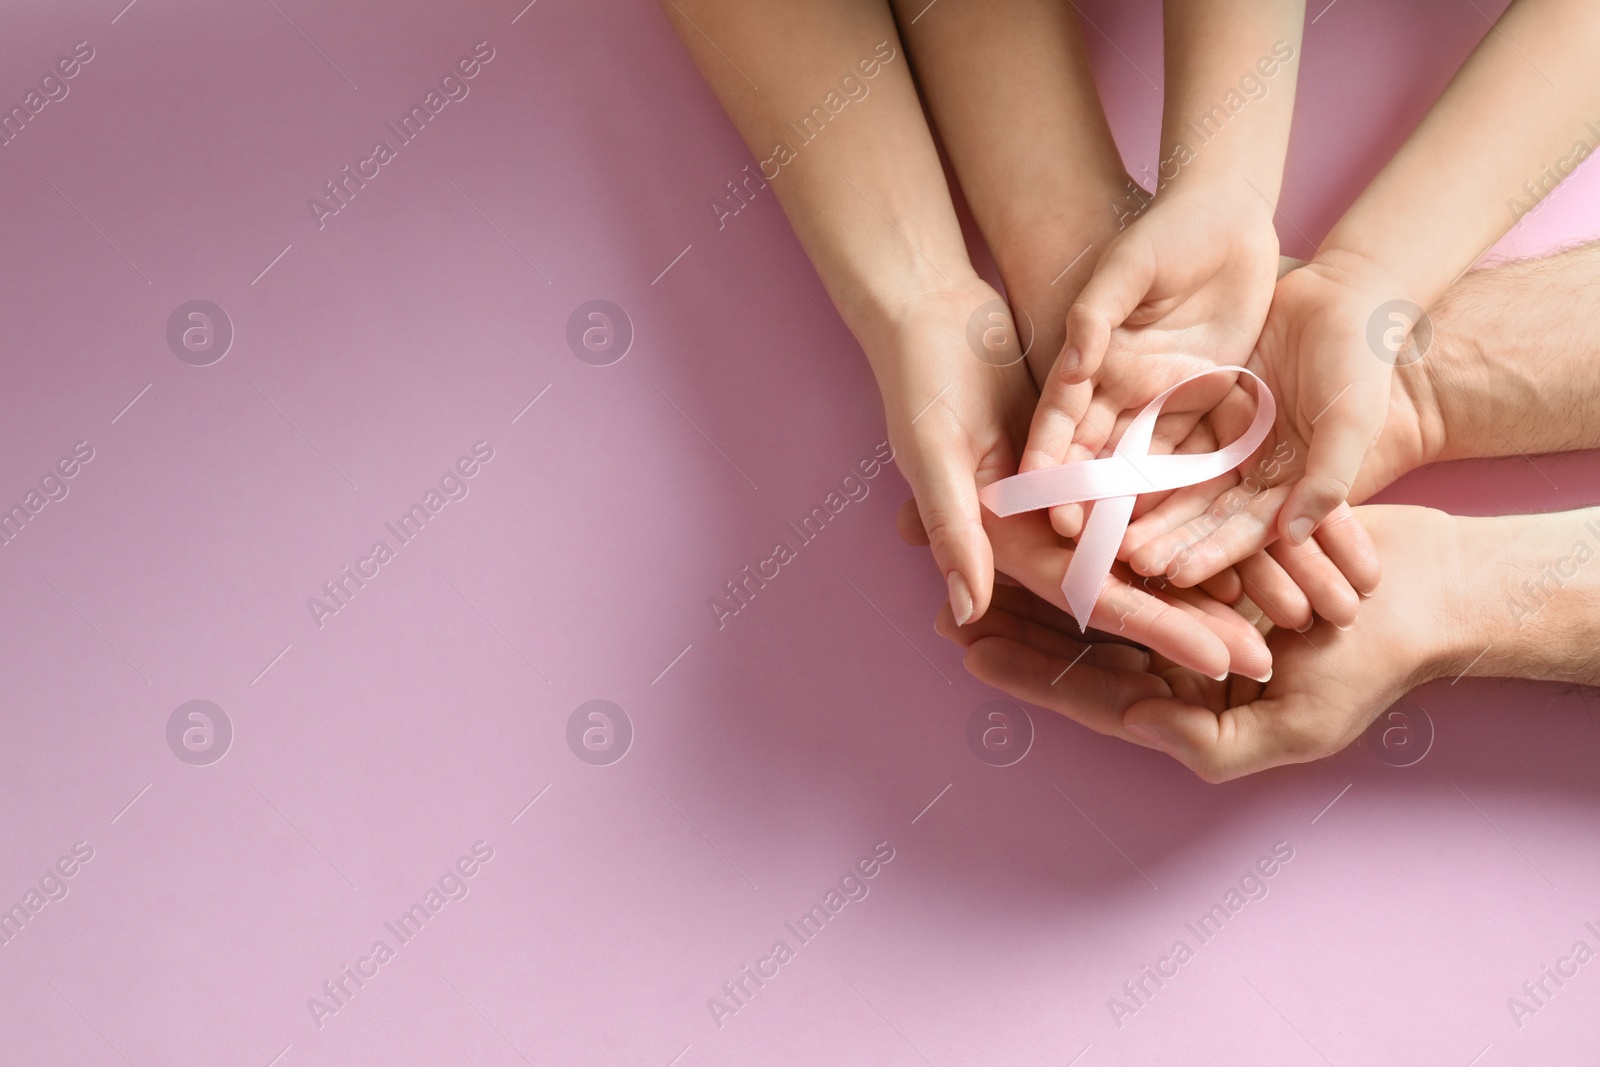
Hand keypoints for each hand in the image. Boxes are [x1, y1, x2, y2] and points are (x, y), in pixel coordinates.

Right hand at [871, 274, 1270, 679]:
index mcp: (1008, 538)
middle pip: (1133, 582)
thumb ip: (953, 527)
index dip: (1158, 628)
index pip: (1093, 592)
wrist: (928, 313)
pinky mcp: (1098, 451)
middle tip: (1267, 659)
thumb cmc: (921, 378)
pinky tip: (1255, 529)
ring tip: (1278, 608)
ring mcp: (1075, 493)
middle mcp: (1046, 528)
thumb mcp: (935, 449)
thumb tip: (967, 611)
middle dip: (1198, 621)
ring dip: (1210, 573)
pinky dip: (1199, 509)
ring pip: (1153, 541)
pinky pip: (1156, 488)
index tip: (1220, 663)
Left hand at [946, 505, 1474, 781]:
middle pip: (1074, 634)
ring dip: (1041, 563)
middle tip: (947, 588)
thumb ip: (1206, 738)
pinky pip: (1135, 533)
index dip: (1025, 672)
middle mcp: (1170, 646)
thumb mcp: (1294, 724)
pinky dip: (1094, 520)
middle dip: (1013, 614)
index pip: (1084, 688)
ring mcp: (1183, 593)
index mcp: (1179, 696)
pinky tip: (1051, 495)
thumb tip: (1130, 723)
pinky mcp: (1202, 541)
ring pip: (1093, 580)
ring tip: (983, 537)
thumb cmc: (1373, 670)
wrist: (1432, 596)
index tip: (965, 647)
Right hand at [1022, 182, 1281, 538]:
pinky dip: (1192, 489)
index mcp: (1089, 363)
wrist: (1230, 216)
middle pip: (1099, 459)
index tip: (1040, 498)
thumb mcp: (1125, 266)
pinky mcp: (1209, 400)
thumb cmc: (1168, 232)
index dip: (1051, 460)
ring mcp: (1164, 401)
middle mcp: (1119, 393)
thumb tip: (1072, 362)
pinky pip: (1199, 452)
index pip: (1061, 424)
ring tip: (1141, 554)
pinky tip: (1194, 526)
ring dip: (1140, 509)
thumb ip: (1094, 313)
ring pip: (1145, 466)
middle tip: (1083, 546)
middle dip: (1090, 502)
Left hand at [1117, 254, 1442, 612]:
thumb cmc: (1358, 361)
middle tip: (1128, 559)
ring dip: (1150, 506)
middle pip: (1208, 512)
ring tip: (1110, 527)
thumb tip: (1295, 536)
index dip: (1214, 552)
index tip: (1177, 574)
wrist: (1343, 296)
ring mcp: (1231, 439)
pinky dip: (1145, 456)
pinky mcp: (1208, 406)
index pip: (1249, 529)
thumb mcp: (1350, 421)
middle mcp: (1258, 469)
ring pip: (1183, 480)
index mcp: (1295, 483)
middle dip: (1170, 538)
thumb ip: (1327, 479)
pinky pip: (1171, 435)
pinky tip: (1112, 474)